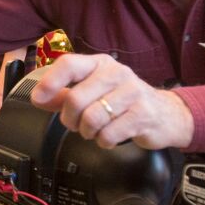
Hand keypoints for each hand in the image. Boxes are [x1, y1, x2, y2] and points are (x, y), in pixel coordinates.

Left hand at [28, 53, 193, 149]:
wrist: (166, 113)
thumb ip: (64, 94)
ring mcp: (132, 92)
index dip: (50, 82)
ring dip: (88, 132)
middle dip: (70, 119)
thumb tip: (38, 97)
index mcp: (99, 64)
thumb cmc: (124, 101)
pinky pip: (109, 133)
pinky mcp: (143, 114)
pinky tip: (110, 136)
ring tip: (95, 130)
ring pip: (92, 118)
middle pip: (76, 98)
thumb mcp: (94, 92)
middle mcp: (116, 73)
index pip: (69, 64)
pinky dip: (104, 141)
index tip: (38, 98)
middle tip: (76, 124)